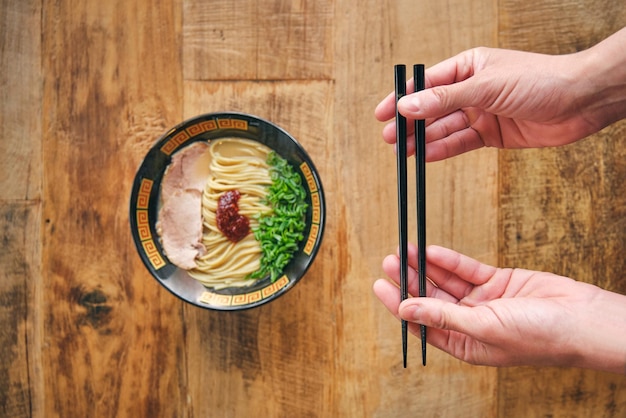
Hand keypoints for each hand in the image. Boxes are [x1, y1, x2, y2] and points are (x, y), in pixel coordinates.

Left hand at [373, 244, 625, 372]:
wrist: (583, 318)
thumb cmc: (540, 336)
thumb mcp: (483, 327)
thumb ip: (443, 316)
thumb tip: (406, 309)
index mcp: (465, 344)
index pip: (423, 323)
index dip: (400, 305)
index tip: (380, 286)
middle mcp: (471, 323)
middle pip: (431, 299)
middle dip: (410, 281)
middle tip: (390, 262)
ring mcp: (484, 302)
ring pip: (446, 282)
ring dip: (426, 267)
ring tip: (404, 250)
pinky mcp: (498, 282)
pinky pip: (467, 270)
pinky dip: (449, 260)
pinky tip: (431, 250)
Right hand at [375, 28, 625, 160]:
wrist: (582, 101)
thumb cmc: (541, 80)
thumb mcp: (486, 86)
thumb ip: (444, 99)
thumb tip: (407, 104)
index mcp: (470, 66)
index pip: (427, 83)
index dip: (403, 98)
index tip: (382, 113)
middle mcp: (473, 90)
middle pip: (433, 109)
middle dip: (411, 124)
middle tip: (390, 139)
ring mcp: (482, 113)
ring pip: (445, 128)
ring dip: (424, 140)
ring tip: (402, 153)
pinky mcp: (493, 134)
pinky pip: (461, 143)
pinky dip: (444, 150)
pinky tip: (426, 157)